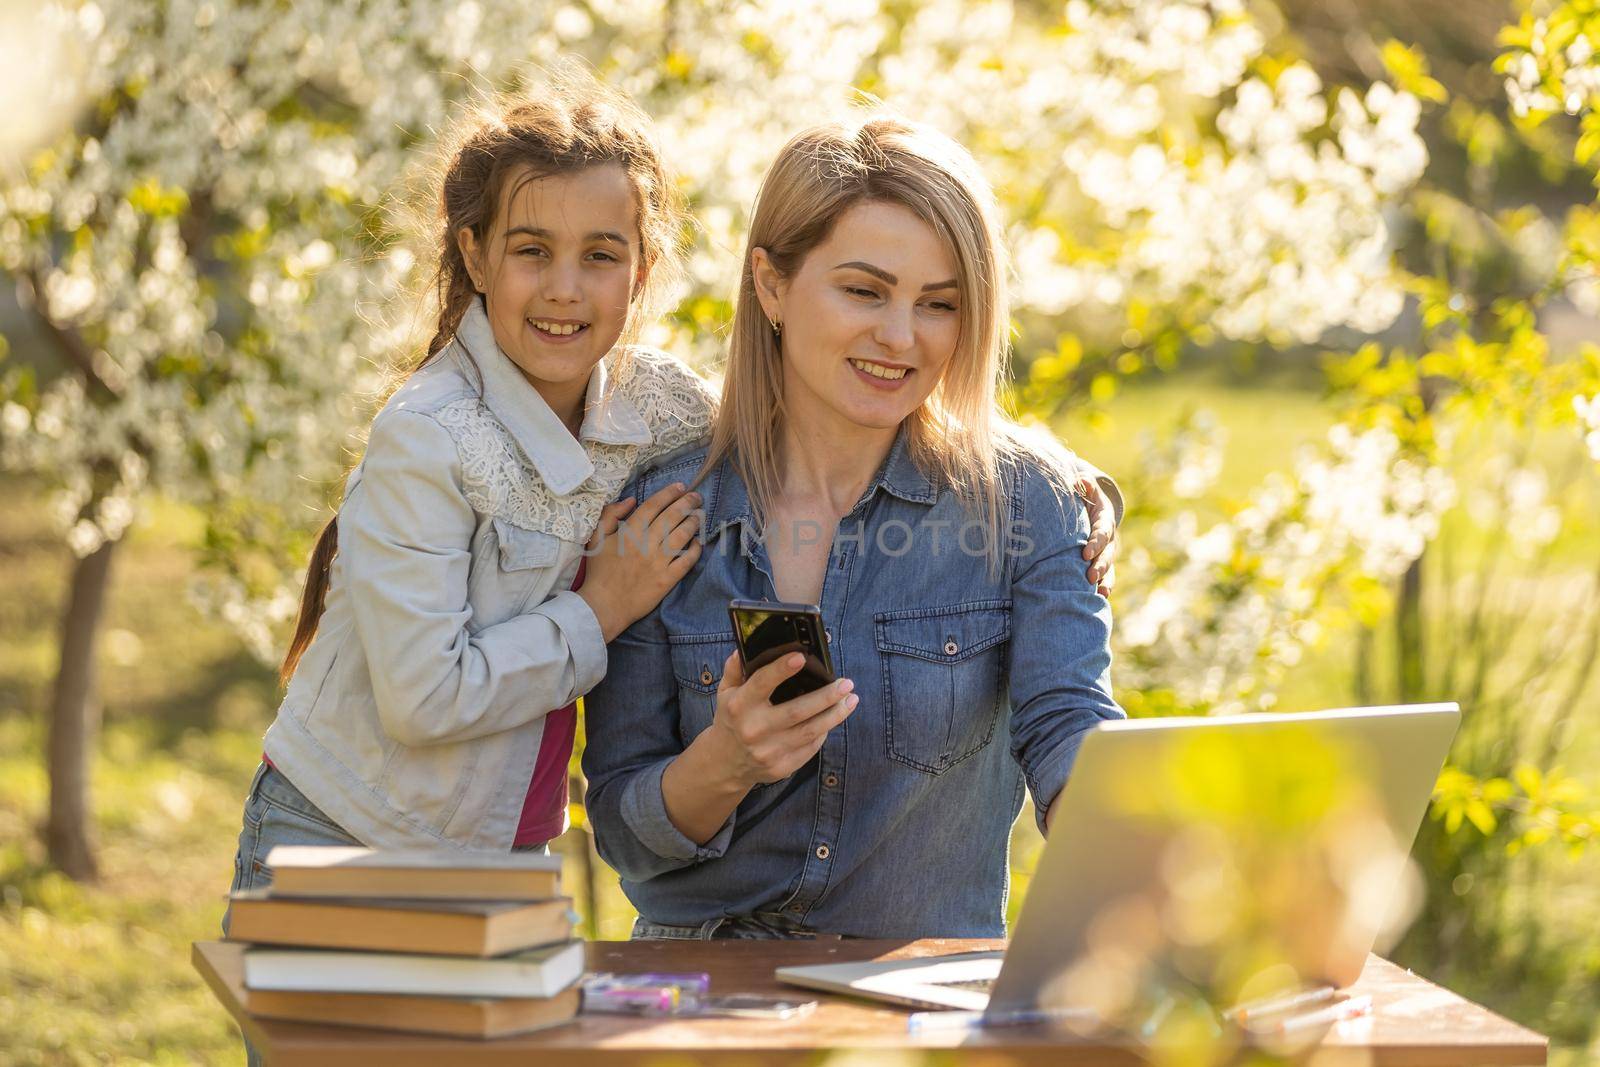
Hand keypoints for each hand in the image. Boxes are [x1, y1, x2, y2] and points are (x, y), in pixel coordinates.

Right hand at [578, 482, 702, 641]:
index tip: (680, 486)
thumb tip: (630, 501)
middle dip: (687, 503)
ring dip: (693, 523)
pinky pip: (685, 562)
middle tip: (696, 496)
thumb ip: (610, 515)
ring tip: (699, 516)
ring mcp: (658, 562)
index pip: (653, 506)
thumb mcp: (596, 538)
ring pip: (681, 536)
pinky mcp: (666, 580)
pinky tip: (698, 543)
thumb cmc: (599, 571)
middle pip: (672, 517)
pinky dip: (694, 551)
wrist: (603, 605)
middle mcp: (646, 544)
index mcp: (629, 532)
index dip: (669, 493)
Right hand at [707, 650, 856, 788]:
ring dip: (835, 715)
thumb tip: (744, 649)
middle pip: (797, 711)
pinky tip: (834, 718)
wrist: (726, 764)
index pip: (762, 684)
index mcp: (739, 706)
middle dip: (826, 696)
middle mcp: (754, 729)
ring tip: (852, 699)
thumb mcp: (726, 693)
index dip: (781, 670)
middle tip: (847, 683)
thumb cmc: (731, 719)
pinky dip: (824, 732)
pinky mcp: (781, 767)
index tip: (801, 657)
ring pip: (810, 731)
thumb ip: (734, 670)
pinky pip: (810, 748)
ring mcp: (768, 751)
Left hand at [1076, 475, 1117, 597]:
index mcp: (1104, 521)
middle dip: (1100, 566)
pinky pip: (1105, 578)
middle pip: (1107, 555)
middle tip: (1090, 576)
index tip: (1085, 553)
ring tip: (1099, 593)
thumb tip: (1079, 480)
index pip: (1101, 533)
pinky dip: (1103, 588)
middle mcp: (1109, 540)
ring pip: (1109, 570)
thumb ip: (1084, 485)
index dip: (1095, 543)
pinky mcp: (1102, 565)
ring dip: (1104, 581)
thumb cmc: (1084, 499)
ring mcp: (1106, 554)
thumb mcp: (1086, 489)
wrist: (1092, 511)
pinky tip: (1097, 600)